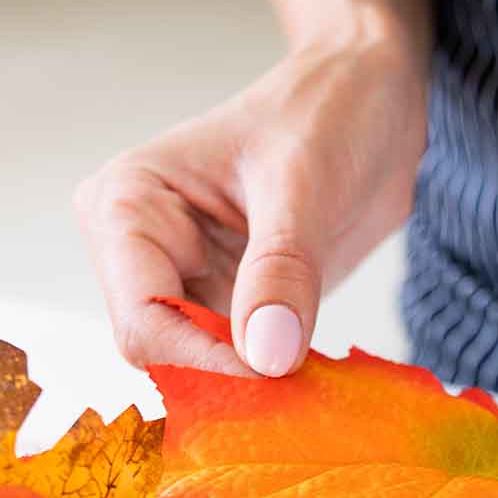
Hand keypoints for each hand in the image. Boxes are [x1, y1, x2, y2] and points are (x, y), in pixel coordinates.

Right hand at [74, 36, 425, 374]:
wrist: (370, 98)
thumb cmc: (327, 110)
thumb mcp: (306, 182)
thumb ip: (283, 269)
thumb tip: (266, 358)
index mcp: (128, 205)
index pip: (144, 319)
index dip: (205, 361)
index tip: (279, 376)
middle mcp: (139, 251)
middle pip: (162, 353)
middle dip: (228, 381)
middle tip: (303, 399)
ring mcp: (182, 281)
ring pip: (198, 369)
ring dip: (254, 389)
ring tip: (314, 395)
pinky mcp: (227, 304)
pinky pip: (237, 365)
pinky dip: (274, 380)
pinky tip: (316, 384)